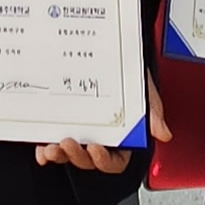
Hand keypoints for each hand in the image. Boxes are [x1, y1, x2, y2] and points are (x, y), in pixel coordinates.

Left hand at [36, 63, 162, 170]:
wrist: (110, 44)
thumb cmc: (128, 67)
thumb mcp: (142, 87)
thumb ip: (151, 110)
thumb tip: (162, 133)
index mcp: (121, 135)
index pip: (116, 161)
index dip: (105, 161)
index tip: (96, 149)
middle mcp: (99, 135)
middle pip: (89, 160)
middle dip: (77, 157)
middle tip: (69, 143)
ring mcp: (79, 128)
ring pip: (69, 152)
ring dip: (59, 155)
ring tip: (51, 149)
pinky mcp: (61, 121)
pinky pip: (52, 140)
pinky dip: (45, 149)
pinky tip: (41, 148)